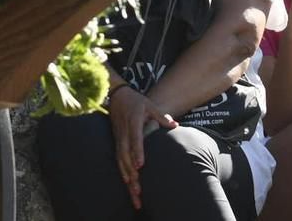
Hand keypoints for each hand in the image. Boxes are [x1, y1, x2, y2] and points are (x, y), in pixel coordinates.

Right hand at [108, 85, 174, 208]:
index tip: (140, 165)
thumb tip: (175, 124)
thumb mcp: (149, 105)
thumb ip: (161, 116)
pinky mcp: (117, 143)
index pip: (135, 138)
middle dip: (131, 173)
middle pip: (125, 155)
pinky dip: (123, 173)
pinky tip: (128, 185)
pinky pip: (118, 160)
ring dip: (127, 178)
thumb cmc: (136, 101)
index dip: (137, 152)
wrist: (117, 96)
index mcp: (133, 122)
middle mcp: (124, 133)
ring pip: (121, 161)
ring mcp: (119, 139)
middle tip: (138, 189)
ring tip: (135, 194)